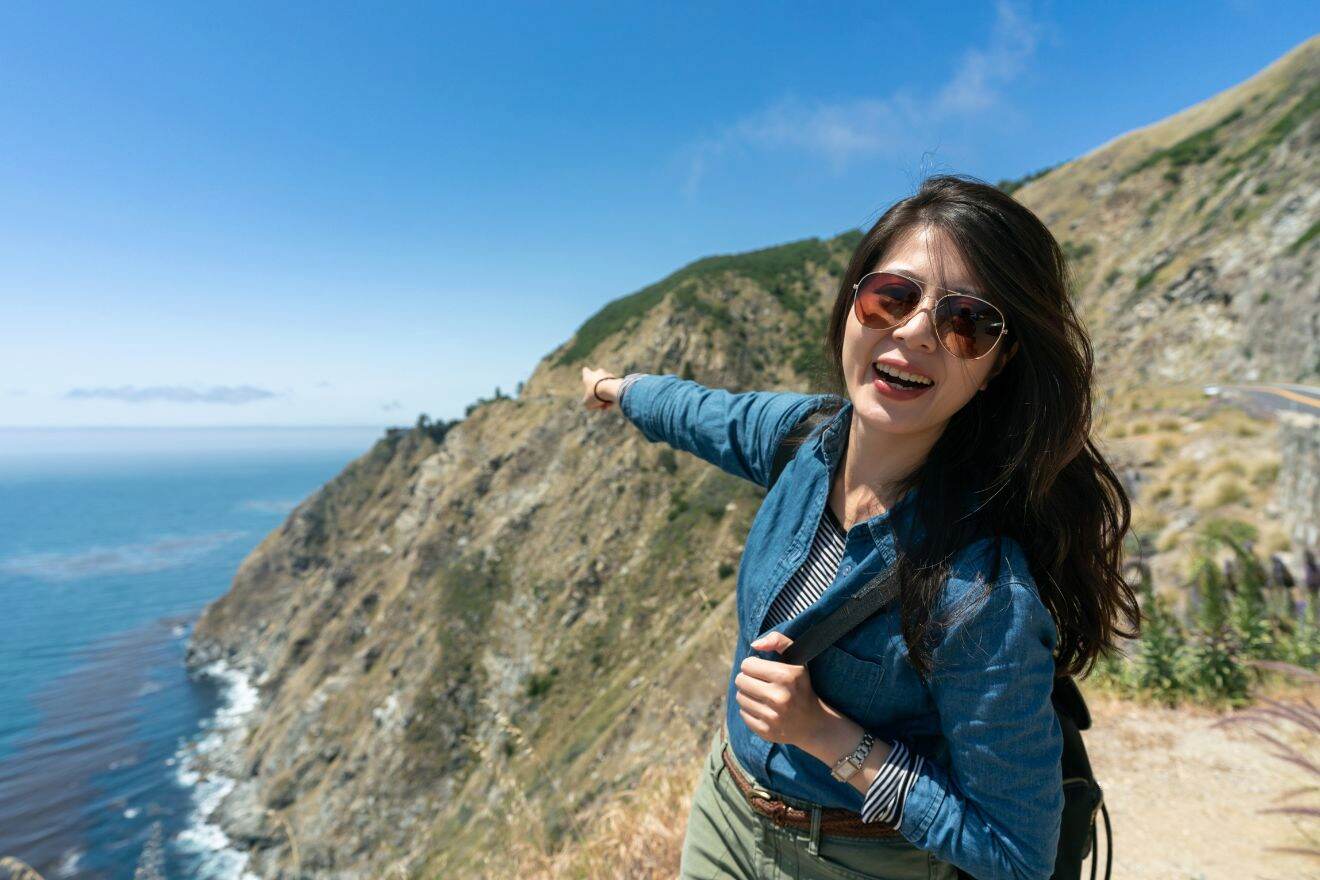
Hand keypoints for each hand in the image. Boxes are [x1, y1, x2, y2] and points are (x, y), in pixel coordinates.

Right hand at [581, 366, 618, 410]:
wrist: (609, 390)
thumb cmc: (595, 395)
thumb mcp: (587, 402)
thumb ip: (587, 402)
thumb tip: (590, 403)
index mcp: (589, 375)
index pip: (585, 371)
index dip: (586, 378)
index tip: (588, 384)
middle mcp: (598, 372)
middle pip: (597, 380)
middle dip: (598, 391)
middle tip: (598, 401)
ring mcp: (608, 375)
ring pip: (606, 387)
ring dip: (606, 396)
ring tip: (606, 405)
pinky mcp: (617, 380)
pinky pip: (613, 389)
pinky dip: (613, 396)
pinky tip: (612, 403)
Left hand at [736, 631, 827, 747]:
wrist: (814, 724)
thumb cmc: (801, 686)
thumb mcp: (797, 660)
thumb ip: (778, 641)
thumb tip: (754, 645)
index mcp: (785, 676)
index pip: (747, 665)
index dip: (753, 665)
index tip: (761, 670)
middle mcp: (778, 697)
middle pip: (740, 681)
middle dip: (747, 679)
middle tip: (759, 683)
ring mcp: (772, 716)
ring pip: (740, 698)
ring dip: (748, 695)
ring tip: (762, 696)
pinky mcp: (766, 731)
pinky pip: (743, 714)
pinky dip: (750, 710)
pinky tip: (763, 709)